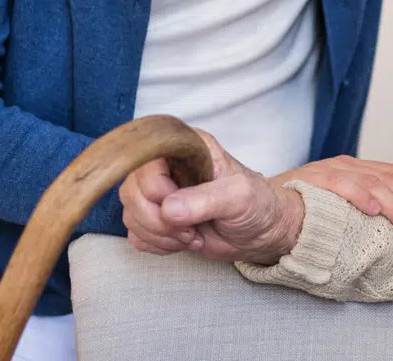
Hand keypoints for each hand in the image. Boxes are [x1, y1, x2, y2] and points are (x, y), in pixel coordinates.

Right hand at [120, 129, 298, 261]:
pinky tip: (183, 242)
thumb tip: (169, 209)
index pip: (145, 161)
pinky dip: (157, 245)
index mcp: (184, 147)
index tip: (182, 208)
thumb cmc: (256, 204)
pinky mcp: (157, 219)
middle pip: (131, 192)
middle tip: (189, 230)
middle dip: (157, 221)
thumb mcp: (240, 196)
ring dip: (159, 235)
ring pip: (131, 215)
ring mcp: (159, 193)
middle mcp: (167, 166)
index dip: (157, 189)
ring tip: (192, 236)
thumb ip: (206, 200)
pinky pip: (136, 235)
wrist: (261, 233)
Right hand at [270, 156, 392, 240]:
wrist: (258, 206)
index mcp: (358, 168)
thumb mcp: (340, 207)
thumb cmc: (302, 214)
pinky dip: (360, 196)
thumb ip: (366, 210)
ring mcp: (329, 170)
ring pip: (374, 183)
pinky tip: (375, 212)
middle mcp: (348, 164)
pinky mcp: (311, 180)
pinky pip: (340, 184)